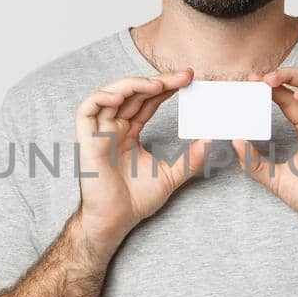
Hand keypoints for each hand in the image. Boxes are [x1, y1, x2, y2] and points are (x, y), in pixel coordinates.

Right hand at [75, 68, 210, 254]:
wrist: (116, 221)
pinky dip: (102, 97)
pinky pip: (88, 109)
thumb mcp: (171, 175)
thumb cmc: (136, 201)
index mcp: (129, 132)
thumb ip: (190, 159)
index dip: (167, 87)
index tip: (190, 79)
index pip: (148, 101)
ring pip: (111, 94)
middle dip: (159, 81)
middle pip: (134, 93)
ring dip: (134, 84)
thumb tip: (211, 141)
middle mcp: (114, 128)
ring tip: (159, 84)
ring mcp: (99, 132)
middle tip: (186, 75)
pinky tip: (122, 96)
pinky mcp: (86, 139)